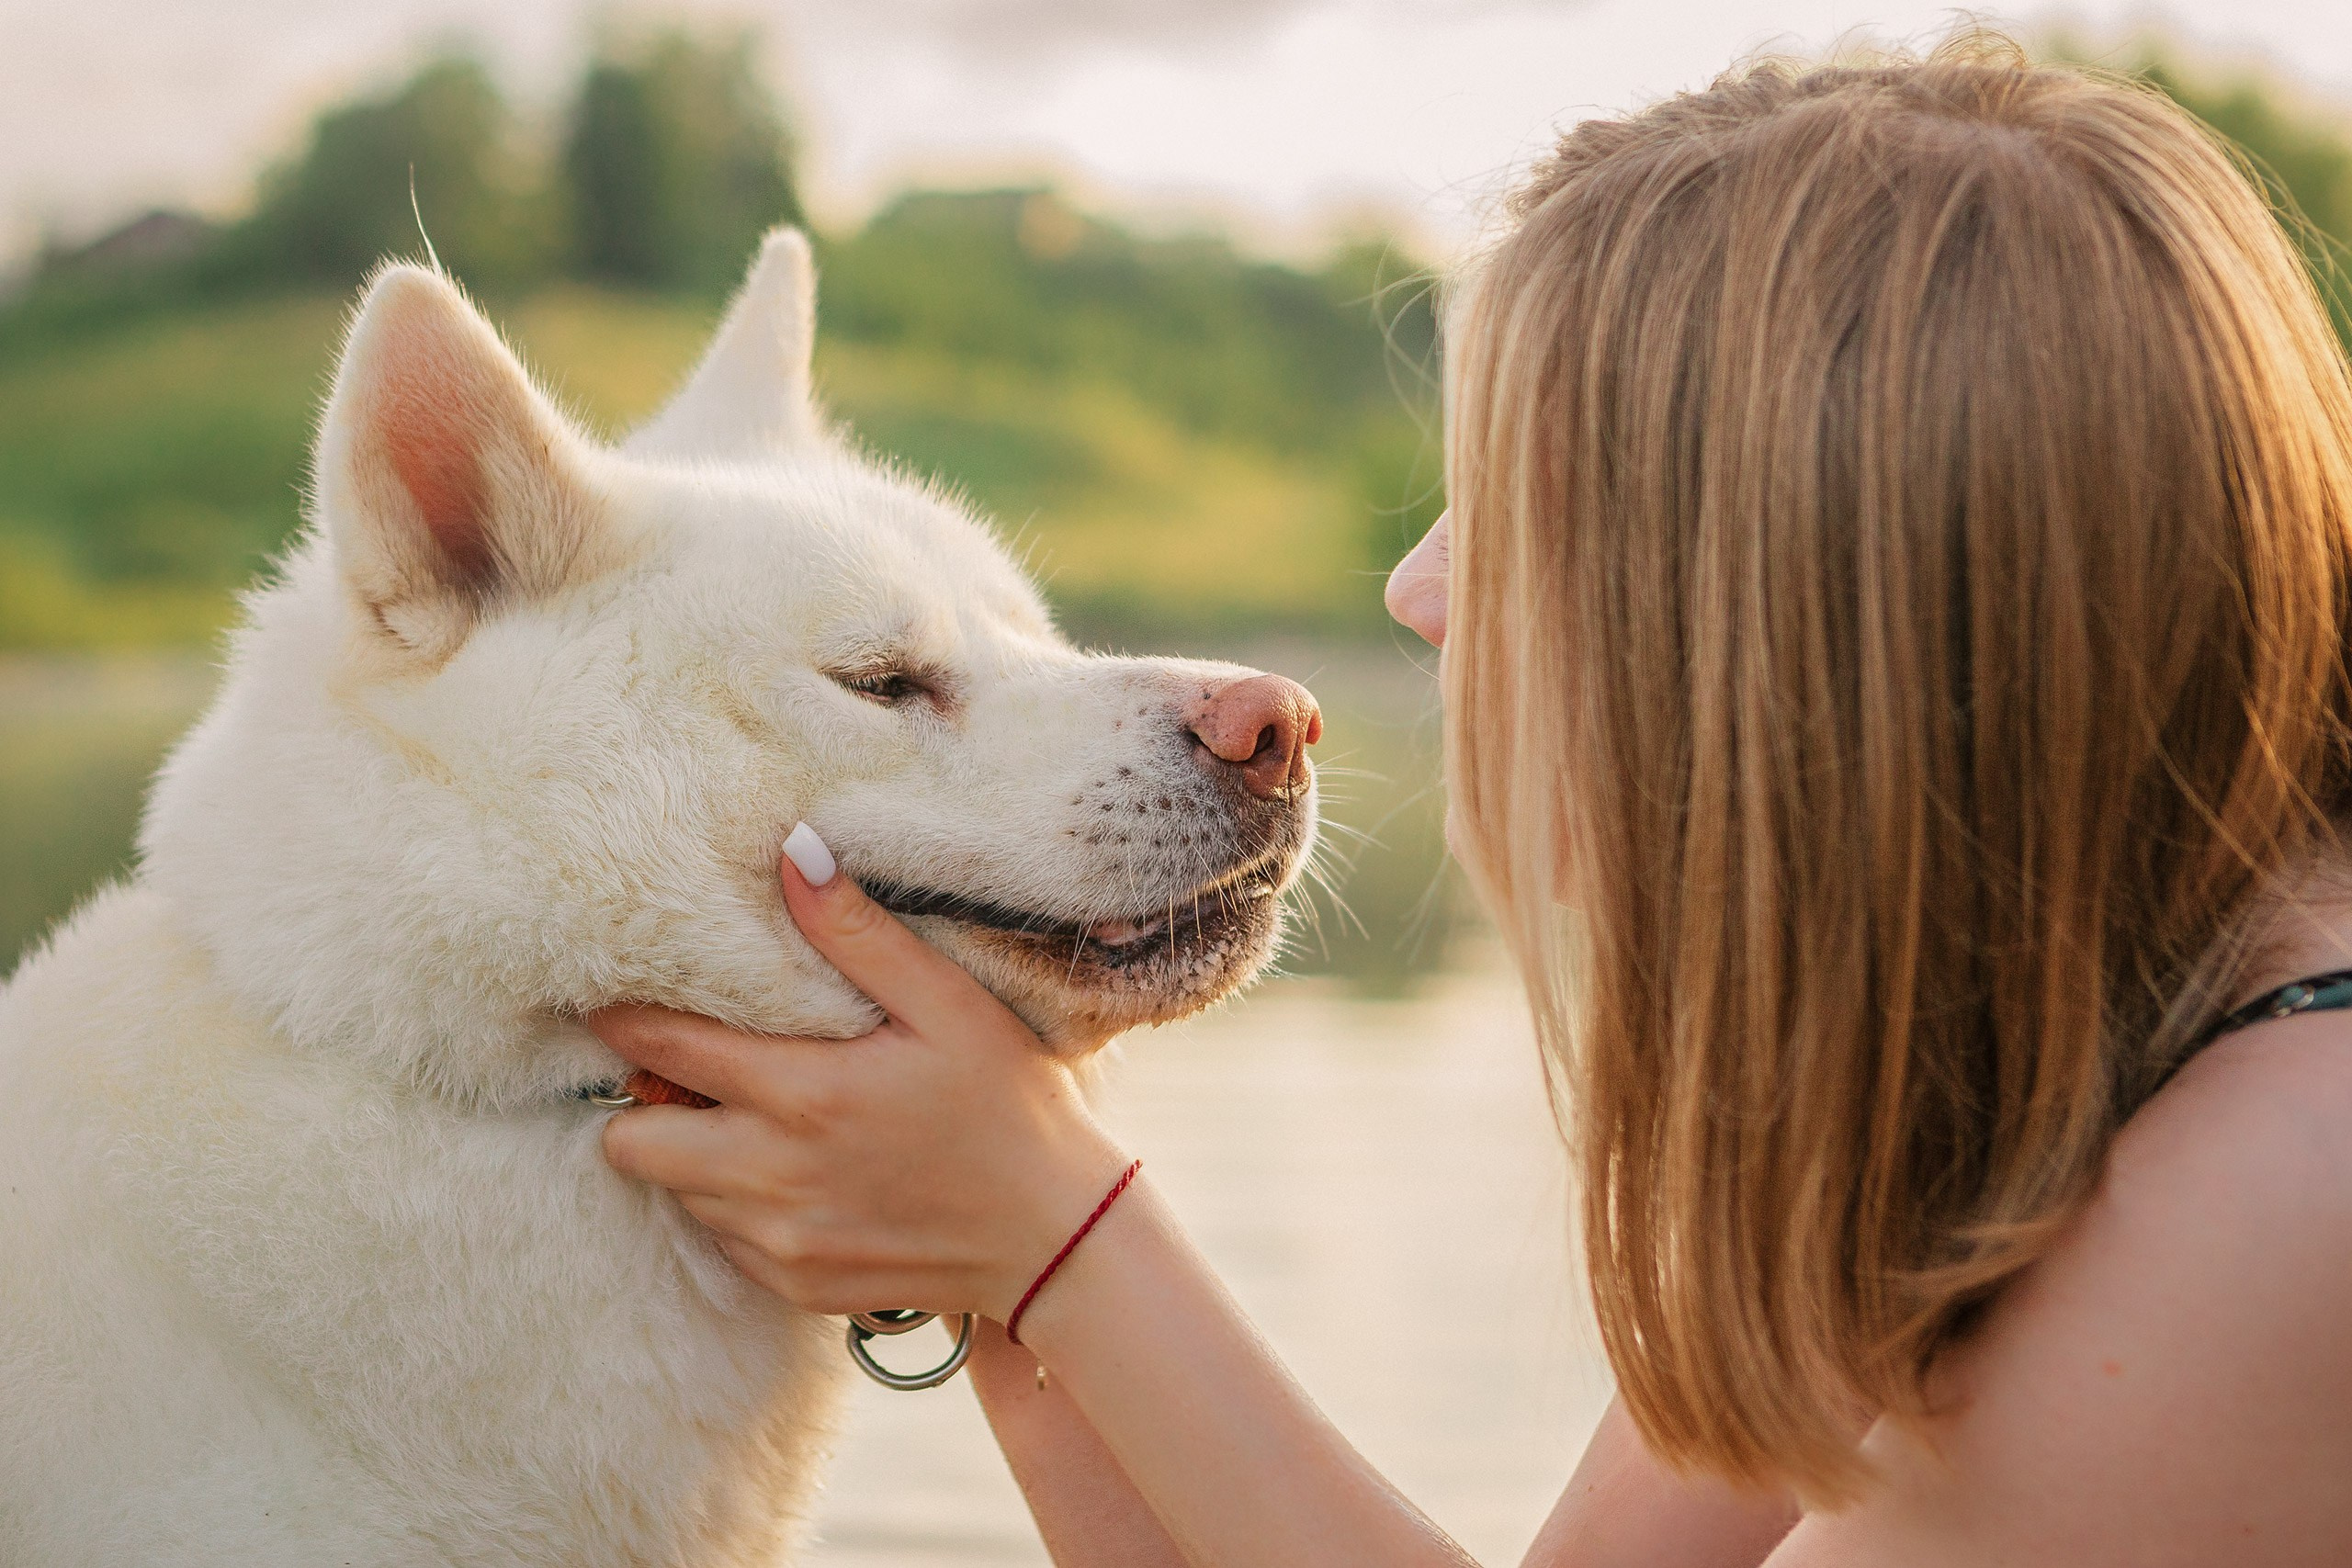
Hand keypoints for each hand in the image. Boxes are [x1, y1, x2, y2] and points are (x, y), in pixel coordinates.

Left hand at [587, 825, 1133, 1320]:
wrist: (1056, 1239)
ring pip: (673, 1191)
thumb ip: (859, 933)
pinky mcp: (793, 1282)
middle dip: (645, 1099)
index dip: (620, 1016)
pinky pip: (721, 1238)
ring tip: (755, 1115)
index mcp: (801, 1093)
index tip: (614, 995)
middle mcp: (771, 1176)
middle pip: (630, 1141)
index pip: (658, 1046)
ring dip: (692, 1152)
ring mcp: (778, 1240)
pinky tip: (797, 1172)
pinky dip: (735, 1204)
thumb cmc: (1011, 1106)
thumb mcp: (949, 1004)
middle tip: (692, 1066)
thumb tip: (791, 852)